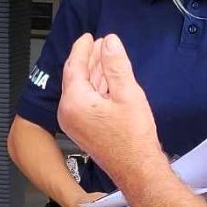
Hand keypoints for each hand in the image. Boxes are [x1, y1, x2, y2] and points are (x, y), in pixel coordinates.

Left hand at [57, 34, 160, 183]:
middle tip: (100, 44)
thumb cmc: (133, 139)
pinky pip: (84, 101)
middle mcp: (68, 113)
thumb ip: (116, 64)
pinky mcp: (83, 130)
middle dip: (88, 59)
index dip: (82, 48)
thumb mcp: (128, 93)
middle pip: (75, 77)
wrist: (137, 170)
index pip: (74, 66)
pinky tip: (108, 81)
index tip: (89, 37)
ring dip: (94, 73)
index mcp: (75, 102)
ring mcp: (74, 123)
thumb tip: (109, 42)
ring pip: (81, 89)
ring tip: (106, 57)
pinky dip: (95, 88)